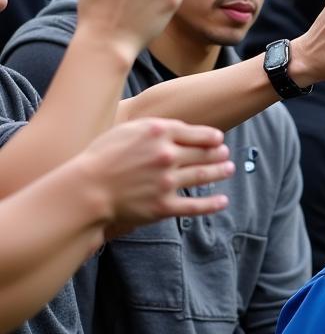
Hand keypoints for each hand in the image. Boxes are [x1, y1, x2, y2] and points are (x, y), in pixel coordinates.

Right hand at [76, 119, 233, 238]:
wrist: (87, 189)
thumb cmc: (102, 157)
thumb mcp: (126, 131)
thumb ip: (154, 127)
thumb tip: (177, 128)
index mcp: (158, 133)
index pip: (195, 133)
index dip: (211, 137)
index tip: (219, 139)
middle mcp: (166, 155)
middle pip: (203, 154)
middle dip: (218, 154)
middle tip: (226, 154)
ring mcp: (167, 181)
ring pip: (203, 176)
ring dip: (220, 172)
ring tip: (229, 169)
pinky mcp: (164, 205)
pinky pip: (196, 205)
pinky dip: (212, 204)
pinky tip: (223, 201)